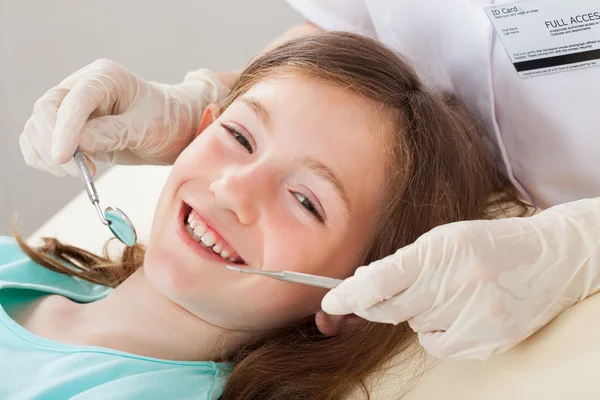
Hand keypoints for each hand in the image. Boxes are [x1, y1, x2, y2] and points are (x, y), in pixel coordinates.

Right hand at [20, 59, 225, 176]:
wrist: (172, 127)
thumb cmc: (165, 120)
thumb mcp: (147, 127)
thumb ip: (114, 133)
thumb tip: (79, 143)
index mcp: (104, 77)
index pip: (74, 99)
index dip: (64, 129)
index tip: (63, 157)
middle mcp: (82, 87)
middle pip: (46, 110)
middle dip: (55, 143)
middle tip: (79, 171)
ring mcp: (71, 107)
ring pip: (37, 127)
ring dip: (48, 155)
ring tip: (81, 172)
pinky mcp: (66, 128)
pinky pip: (37, 141)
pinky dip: (43, 159)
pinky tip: (69, 170)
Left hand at [321, 198, 599, 359]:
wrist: (548, 259)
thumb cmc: (487, 244)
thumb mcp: (444, 239)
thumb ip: (405, 262)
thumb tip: (362, 285)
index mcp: (443, 250)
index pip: (383, 279)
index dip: (350, 294)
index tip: (330, 302)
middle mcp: (459, 283)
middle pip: (393, 308)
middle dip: (380, 304)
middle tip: (398, 289)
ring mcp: (476, 314)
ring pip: (416, 325)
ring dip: (419, 311)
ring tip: (450, 291)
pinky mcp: (489, 339)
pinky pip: (438, 344)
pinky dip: (438, 331)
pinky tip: (459, 311)